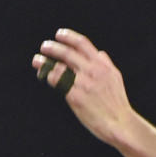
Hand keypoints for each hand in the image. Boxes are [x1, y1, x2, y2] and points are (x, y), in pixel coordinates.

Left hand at [32, 28, 133, 145]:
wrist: (119, 122)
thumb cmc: (117, 102)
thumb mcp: (116, 77)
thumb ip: (106, 63)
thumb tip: (100, 53)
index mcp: (102, 65)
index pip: (83, 44)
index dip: (69, 37)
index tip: (59, 34)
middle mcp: (92, 71)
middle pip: (67, 53)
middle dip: (53, 48)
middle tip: (44, 46)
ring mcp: (83, 83)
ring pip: (58, 67)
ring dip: (45, 62)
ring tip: (37, 60)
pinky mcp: (75, 96)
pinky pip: (57, 82)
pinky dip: (49, 77)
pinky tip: (45, 76)